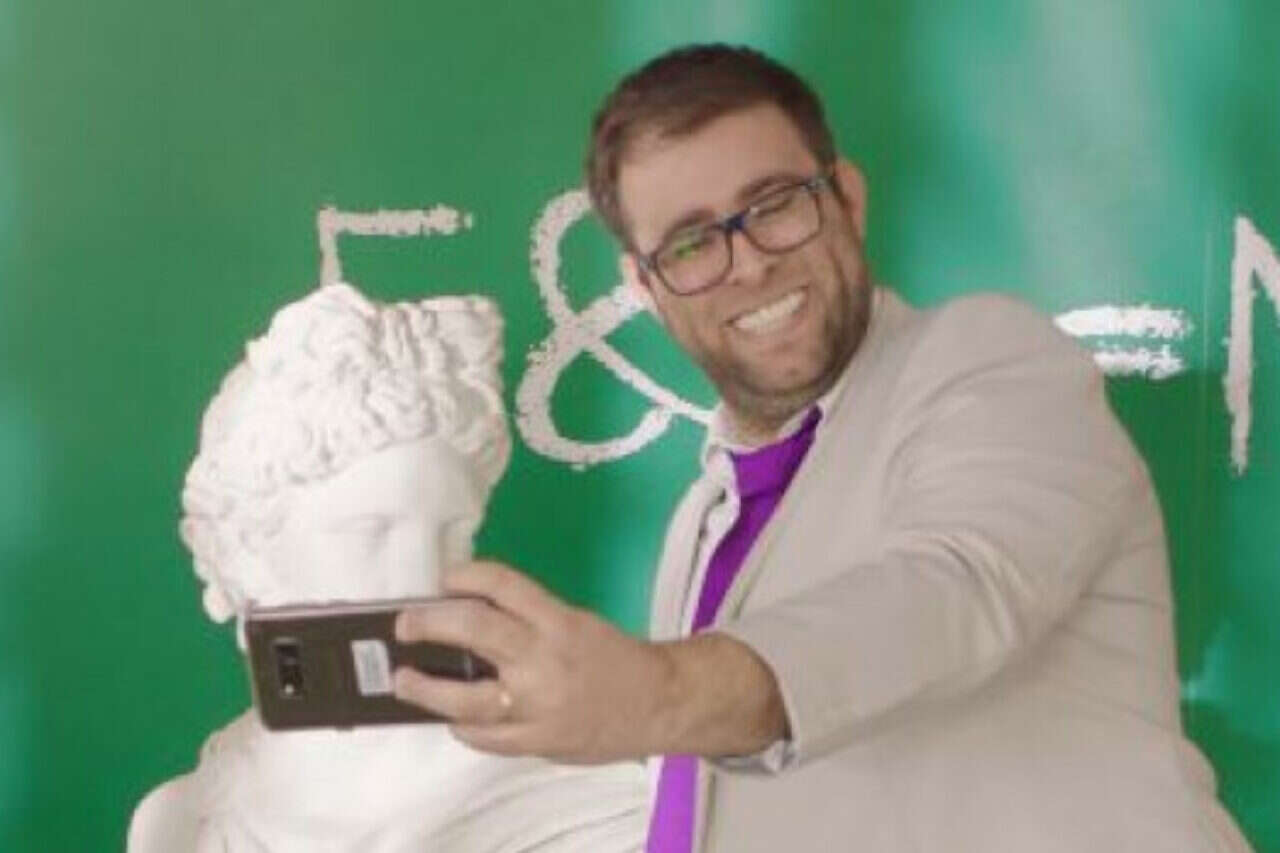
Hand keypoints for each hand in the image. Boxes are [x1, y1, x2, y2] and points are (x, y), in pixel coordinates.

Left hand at [392, 560, 674, 762]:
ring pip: (466, 698)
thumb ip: (529, 620)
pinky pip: (486, 737)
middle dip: (429, 623)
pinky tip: (453, 720)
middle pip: (473, 629)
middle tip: (405, 625)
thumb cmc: (615, 659)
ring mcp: (537, 704)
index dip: (466, 576)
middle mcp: (543, 658)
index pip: (502, 584)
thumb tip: (471, 614)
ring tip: (406, 681)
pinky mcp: (537, 740)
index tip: (445, 579)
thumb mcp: (576, 623)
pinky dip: (463, 728)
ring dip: (426, 690)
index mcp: (557, 620)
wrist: (659, 703)